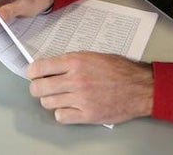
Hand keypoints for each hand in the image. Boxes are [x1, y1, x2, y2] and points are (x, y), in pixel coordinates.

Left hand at [28, 53, 153, 125]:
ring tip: (57, 97)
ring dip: (49, 100)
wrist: (140, 87)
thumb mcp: (92, 55)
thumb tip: (50, 66)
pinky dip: (62, 113)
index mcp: (75, 62)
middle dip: (37, 87)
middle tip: (41, 87)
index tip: (33, 74)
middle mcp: (75, 80)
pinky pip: (61, 117)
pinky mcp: (87, 115)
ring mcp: (80, 99)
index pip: (39, 67)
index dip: (32, 72)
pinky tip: (68, 108)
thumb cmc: (120, 70)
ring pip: (48, 103)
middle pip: (39, 88)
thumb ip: (71, 61)